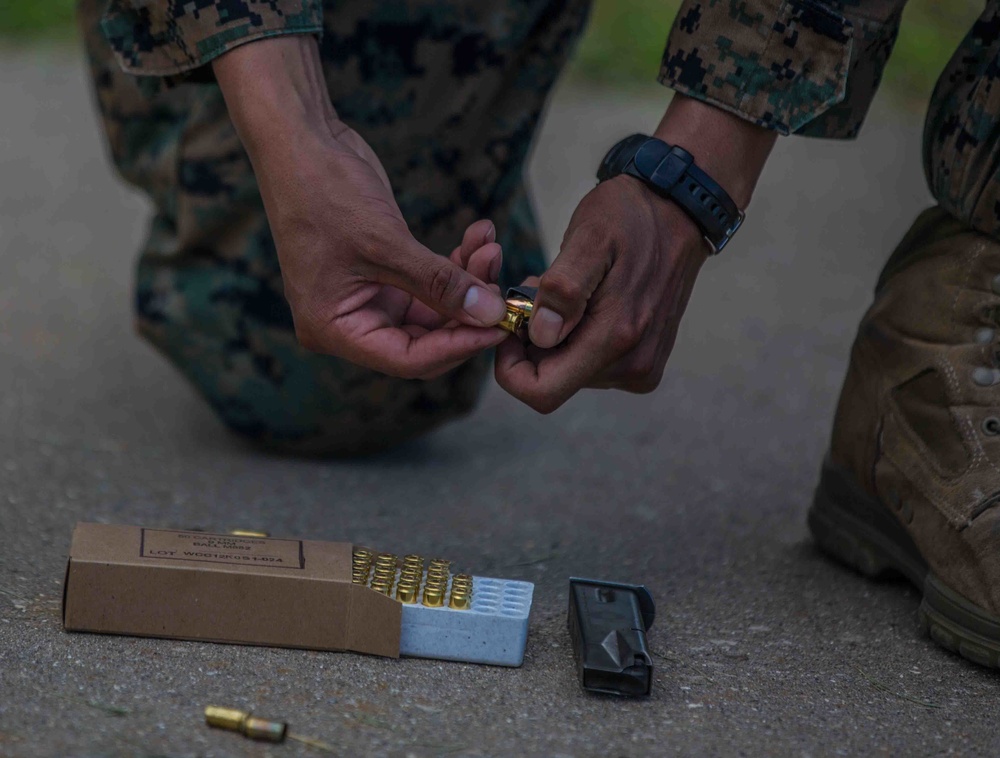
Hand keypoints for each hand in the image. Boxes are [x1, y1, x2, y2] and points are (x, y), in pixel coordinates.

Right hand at [213, 37, 507, 378]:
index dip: (458, 346)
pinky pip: (429, 283)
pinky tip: (478, 236)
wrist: (300, 139)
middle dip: (467, 310)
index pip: (408, 359)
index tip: (499, 324)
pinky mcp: (384, 273)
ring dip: (467, 281)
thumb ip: (440, 283)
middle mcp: (349, 322)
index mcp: (334, 329)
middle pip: (426, 339)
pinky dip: (455, 263)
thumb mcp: (386, 242)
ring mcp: (367, 298)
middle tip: (500, 283)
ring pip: (434, 309)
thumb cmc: (322, 190)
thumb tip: (490, 314)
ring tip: (489, 246)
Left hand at [495, 94, 776, 411]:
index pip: (542, 393)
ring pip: (569, 371)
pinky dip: (575, 336)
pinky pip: (590, 363)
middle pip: (553, 381)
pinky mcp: (643, 362)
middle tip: (539, 290)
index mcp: (616, 339)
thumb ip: (565, 287)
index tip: (511, 323)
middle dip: (533, 343)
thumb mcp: (590, 236)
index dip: (511, 367)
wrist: (680, 210)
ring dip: (554, 336)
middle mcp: (632, 367)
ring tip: (566, 290)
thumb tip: (542, 335)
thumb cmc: (630, 217)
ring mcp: (641, 368)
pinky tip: (583, 301)